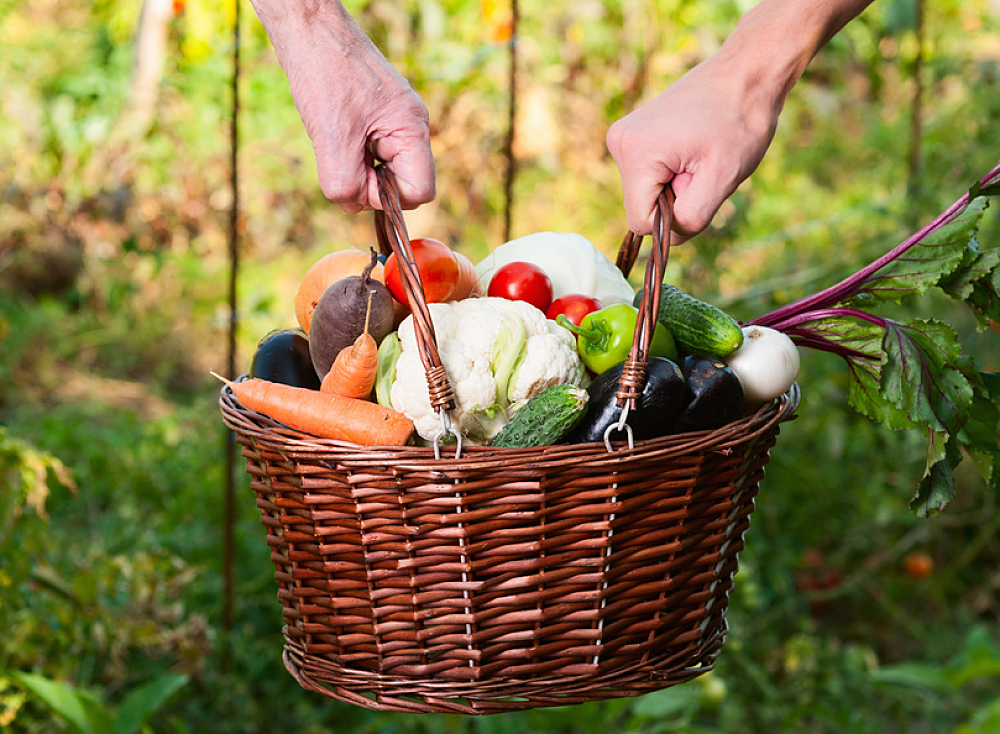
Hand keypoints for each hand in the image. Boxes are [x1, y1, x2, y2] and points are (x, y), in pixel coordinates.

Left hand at [251, 1, 434, 211]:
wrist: (308, 30)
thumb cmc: (324, 73)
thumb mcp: (331, 136)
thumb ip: (346, 182)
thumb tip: (355, 204)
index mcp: (412, 130)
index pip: (420, 192)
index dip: (387, 197)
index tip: (358, 176)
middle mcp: (410, 128)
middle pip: (400, 186)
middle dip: (368, 183)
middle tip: (341, 154)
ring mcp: (393, 125)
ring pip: (380, 173)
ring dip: (354, 169)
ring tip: (335, 138)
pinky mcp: (375, 122)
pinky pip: (367, 157)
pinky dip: (347, 155)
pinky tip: (334, 132)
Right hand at [607, 52, 779, 240]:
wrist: (746, 72)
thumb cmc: (740, 121)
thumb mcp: (722, 178)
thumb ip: (690, 218)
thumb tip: (667, 237)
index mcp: (635, 153)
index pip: (641, 222)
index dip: (674, 216)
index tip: (699, 183)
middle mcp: (619, 143)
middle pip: (641, 207)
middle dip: (675, 198)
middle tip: (703, 164)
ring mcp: (623, 136)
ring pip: (646, 193)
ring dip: (675, 185)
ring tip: (699, 153)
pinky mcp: (632, 134)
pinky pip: (648, 176)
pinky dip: (672, 171)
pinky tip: (691, 146)